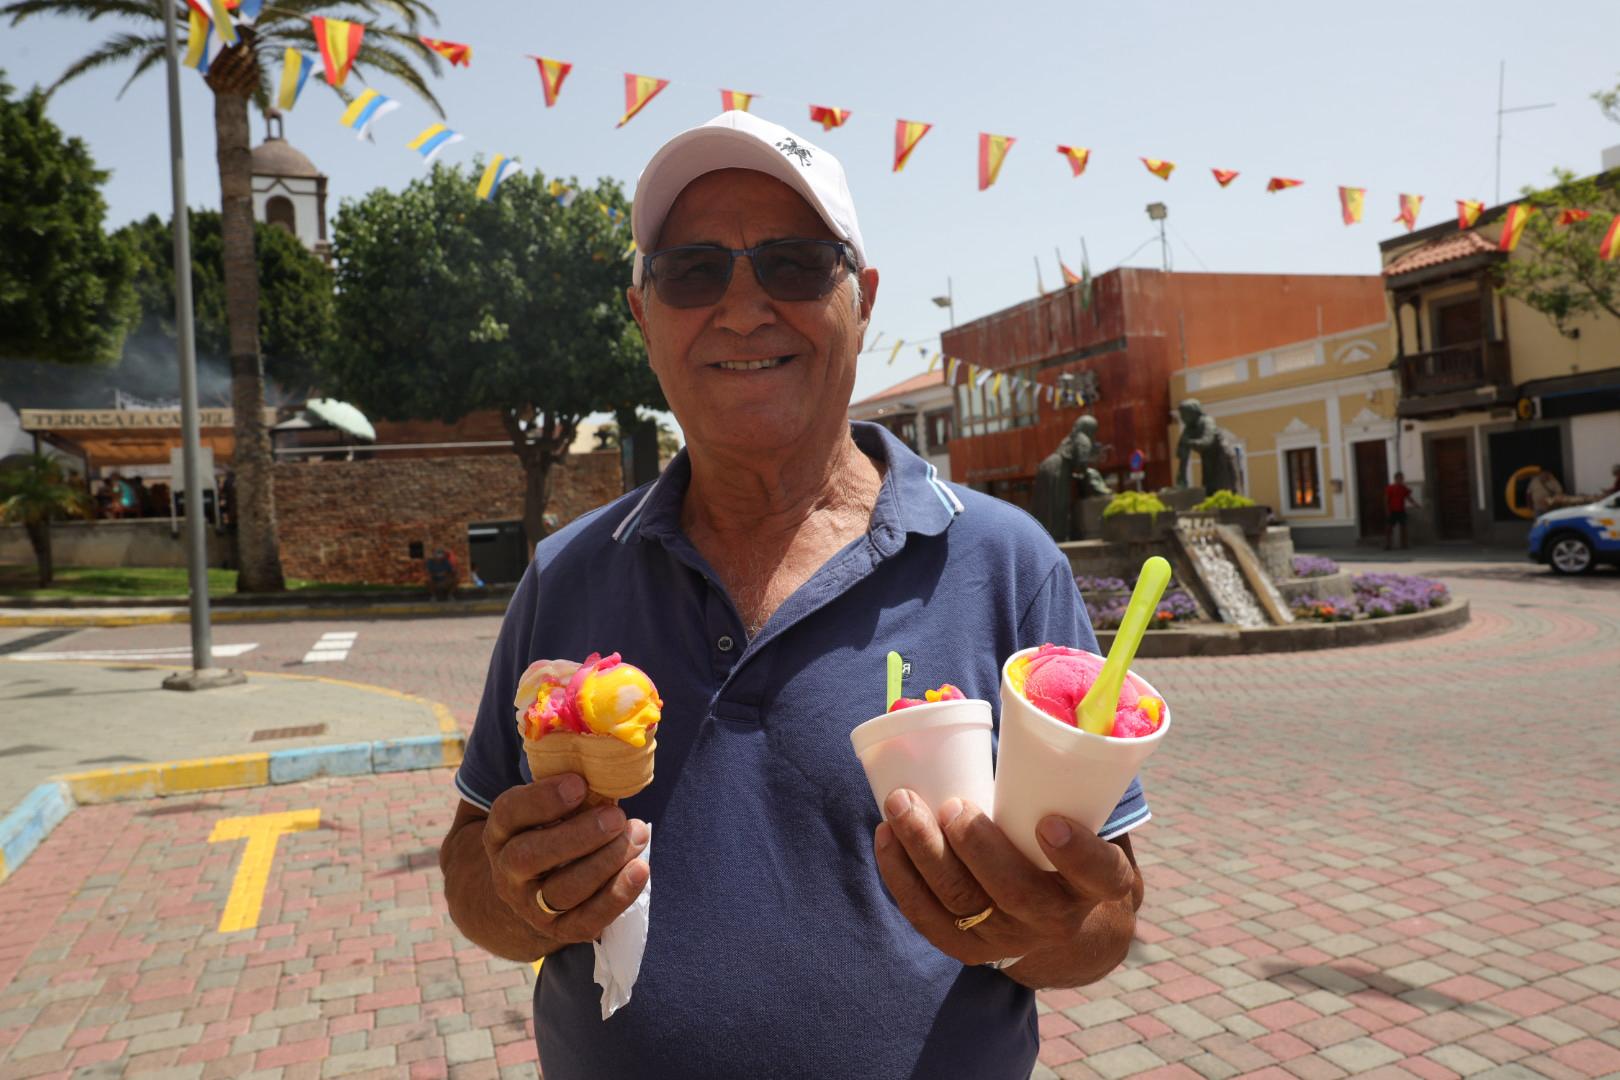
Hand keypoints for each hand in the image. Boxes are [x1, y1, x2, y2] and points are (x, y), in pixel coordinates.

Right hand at [481, 773, 648, 944]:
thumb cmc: (551, 830)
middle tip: (615, 818)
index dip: (543, 799)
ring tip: (637, 836)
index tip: (580, 784)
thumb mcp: (546, 807)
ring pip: (562, 890)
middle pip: (530, 856)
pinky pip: (586, 920)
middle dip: (578, 836)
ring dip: (604, 863)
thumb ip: (567, 790)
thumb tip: (609, 766)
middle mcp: (507, 871)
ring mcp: (529, 905)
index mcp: (501, 831)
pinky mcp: (558, 931)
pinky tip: (640, 869)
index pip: (509, 813)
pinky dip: (616, 895)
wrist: (532, 889)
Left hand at [873, 788, 1135, 968]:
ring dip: (924, 850)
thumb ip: (1056, 767)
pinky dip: (900, 875)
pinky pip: (926, 917)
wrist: (1059, 918)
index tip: (1049, 821)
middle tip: (952, 805)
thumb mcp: (1079, 813)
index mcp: (1097, 883)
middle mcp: (1056, 918)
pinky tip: (886, 837)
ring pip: (960, 902)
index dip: (1076, 853)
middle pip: (1014, 892)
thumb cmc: (1060, 840)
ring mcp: (1008, 937)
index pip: (1098, 873)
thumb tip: (1017, 690)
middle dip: (976, 847)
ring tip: (901, 805)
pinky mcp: (967, 947)